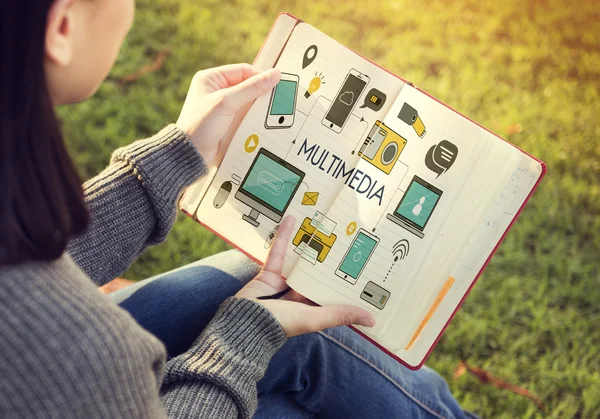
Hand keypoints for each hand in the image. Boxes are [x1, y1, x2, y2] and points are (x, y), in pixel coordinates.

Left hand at [176, 64, 280, 165]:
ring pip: (249, 102)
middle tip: (279, 98)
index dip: (260, 76)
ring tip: (274, 111)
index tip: (278, 83)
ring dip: (259, 107)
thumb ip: (252, 88)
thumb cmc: (201, 125)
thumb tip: (275, 74)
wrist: (191, 155)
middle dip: (262, 93)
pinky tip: (264, 122)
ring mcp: (222, 107)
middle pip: (247, 86)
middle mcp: (217, 90)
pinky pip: (246, 115)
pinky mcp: (227, 122)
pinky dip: (255, 118)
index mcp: (211, 79)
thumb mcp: (226, 102)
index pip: (243, 71)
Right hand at [236, 217, 375, 336]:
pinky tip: (292, 220)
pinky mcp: (269, 272)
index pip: (332, 292)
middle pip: (317, 274)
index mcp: (312, 308)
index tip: (362, 265)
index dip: (346, 281)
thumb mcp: (315, 318)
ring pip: (300, 261)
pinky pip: (279, 252)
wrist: (245, 322)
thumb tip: (373, 320)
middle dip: (329, 259)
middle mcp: (299, 296)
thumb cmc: (282, 323)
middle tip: (346, 237)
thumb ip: (341, 315)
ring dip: (308, 245)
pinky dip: (284, 237)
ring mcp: (283, 283)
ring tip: (321, 226)